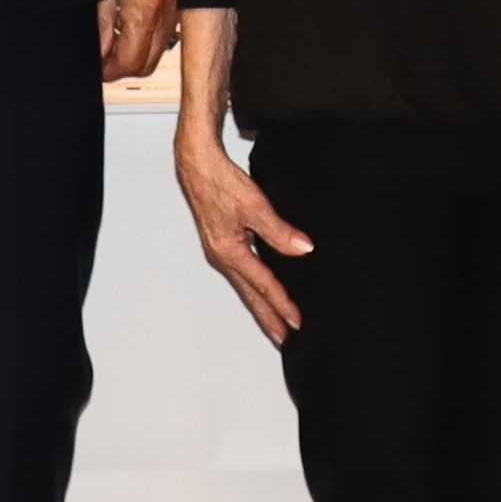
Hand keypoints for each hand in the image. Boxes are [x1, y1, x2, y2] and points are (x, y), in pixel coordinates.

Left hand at [99, 0, 181, 84]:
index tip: (94, 65)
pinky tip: (131, 19)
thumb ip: (101, 17)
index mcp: (144, 9)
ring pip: (156, 50)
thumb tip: (98, 47)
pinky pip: (165, 30)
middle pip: (143, 65)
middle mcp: (165, 13)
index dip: (106, 70)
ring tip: (114, 38)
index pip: (127, 63)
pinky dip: (146, 34)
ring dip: (134, 51)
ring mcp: (176, 6)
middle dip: (120, 66)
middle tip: (101, 56)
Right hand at [176, 119, 312, 343]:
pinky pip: (242, 271)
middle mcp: (222, 256)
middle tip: (284, 337)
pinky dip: (254, 285)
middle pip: (249, 294)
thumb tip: (304, 249)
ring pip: (245, 285)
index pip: (262, 285)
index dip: (281, 304)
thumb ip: (279, 231)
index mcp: (229, 252)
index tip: (297, 321)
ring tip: (275, 321)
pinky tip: (263, 286)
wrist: (196, 163)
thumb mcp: (255, 206)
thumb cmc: (220, 181)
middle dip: (268, 317)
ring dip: (260, 303)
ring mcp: (221, 250)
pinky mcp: (222, 241)